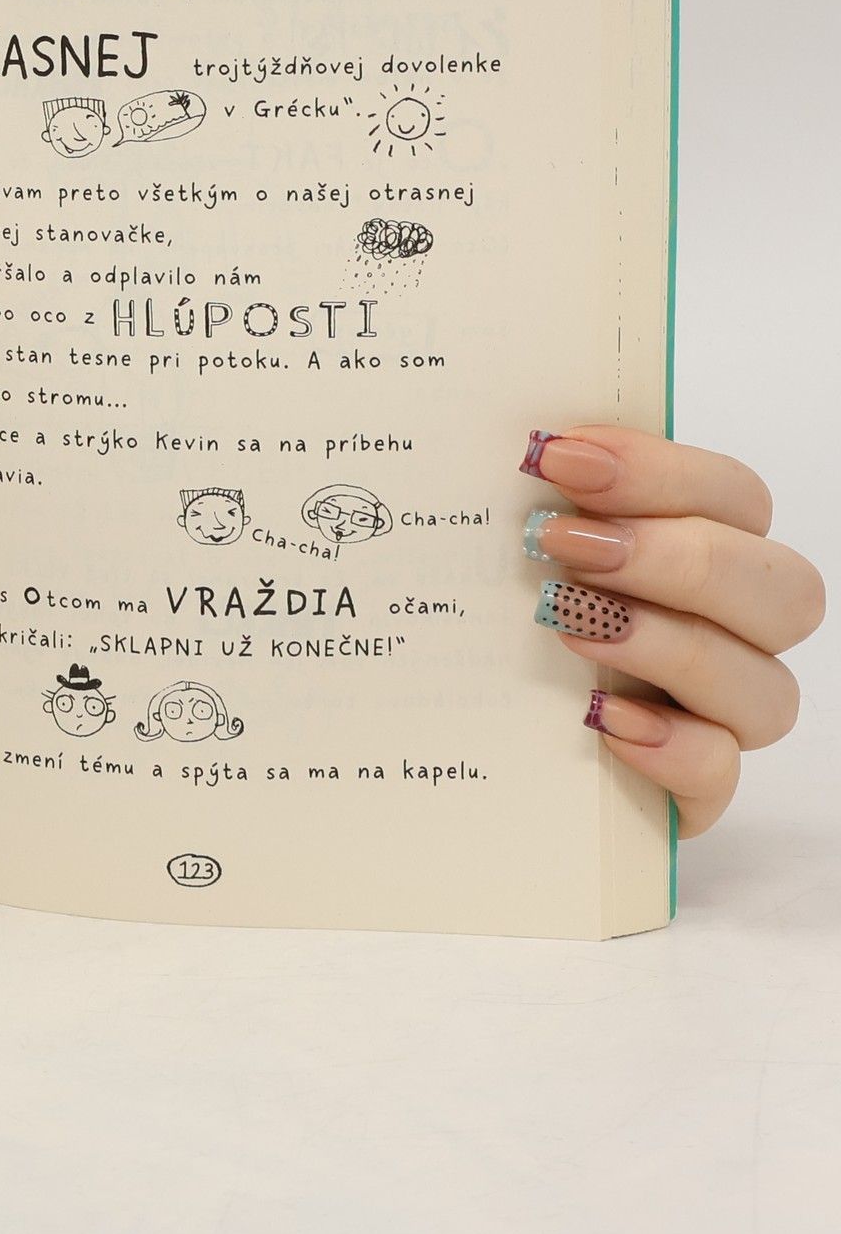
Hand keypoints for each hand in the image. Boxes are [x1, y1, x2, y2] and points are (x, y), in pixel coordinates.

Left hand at [522, 425, 823, 834]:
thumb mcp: (498, 549)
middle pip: (782, 589)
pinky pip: (719, 774)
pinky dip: (671, 746)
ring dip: (670, 646)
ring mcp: (716, 717)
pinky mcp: (689, 792)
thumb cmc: (489, 620)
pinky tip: (602, 722)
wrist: (452, 739)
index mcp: (697, 550)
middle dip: (678, 557)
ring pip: (767, 686)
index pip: (734, 496)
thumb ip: (531, 496)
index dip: (659, 470)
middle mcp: (726, 631)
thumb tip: (514, 441)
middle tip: (563, 542)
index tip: (556, 457)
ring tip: (568, 627)